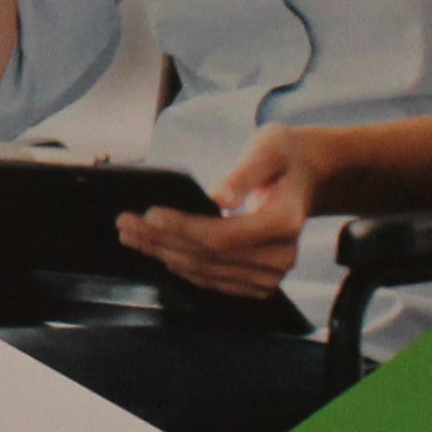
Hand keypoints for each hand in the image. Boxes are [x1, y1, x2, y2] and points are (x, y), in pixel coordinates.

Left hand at [119, 125, 329, 297]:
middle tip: (124, 222)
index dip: (182, 228)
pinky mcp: (258, 282)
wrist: (307, 177)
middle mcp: (280, 257)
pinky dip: (180, 265)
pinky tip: (156, 250)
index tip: (150, 214)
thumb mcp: (267, 149)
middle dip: (160, 240)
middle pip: (208, 256)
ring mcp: (271, 275)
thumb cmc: (283, 157)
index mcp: (284, 223)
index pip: (223, 236)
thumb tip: (219, 198)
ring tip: (130, 235)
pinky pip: (212, 280)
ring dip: (162, 254)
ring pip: (205, 271)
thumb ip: (243, 174)